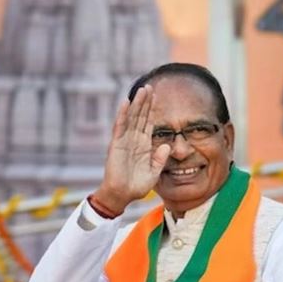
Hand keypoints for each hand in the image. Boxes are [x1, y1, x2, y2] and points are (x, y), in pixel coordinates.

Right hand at [93, 85, 171, 213]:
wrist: (122, 195)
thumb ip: (160, 159)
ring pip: (131, 118)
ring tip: (142, 89)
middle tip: (150, 86)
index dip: (152, 110)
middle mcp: (134, 140)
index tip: (157, 96)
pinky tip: (126, 102)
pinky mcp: (116, 144)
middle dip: (145, 102)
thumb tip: (167, 145)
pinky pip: (120, 126)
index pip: (148, 123)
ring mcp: (124, 140)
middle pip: (140, 116)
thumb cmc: (136, 186)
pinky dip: (123, 114)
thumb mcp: (154, 172)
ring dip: (136, 104)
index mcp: (143, 145)